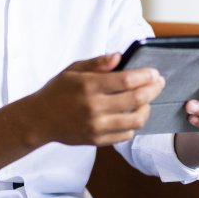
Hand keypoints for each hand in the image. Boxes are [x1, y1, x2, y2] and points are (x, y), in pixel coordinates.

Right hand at [19, 53, 164, 147]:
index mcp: (89, 86)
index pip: (127, 80)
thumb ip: (98, 63)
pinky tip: (133, 115)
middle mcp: (94, 107)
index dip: (145, 76)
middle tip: (159, 83)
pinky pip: (126, 135)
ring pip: (136, 120)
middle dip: (153, 90)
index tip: (155, 73)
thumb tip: (119, 56)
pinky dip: (134, 125)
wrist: (39, 119)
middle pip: (136, 100)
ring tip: (147, 101)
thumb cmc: (57, 91)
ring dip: (147, 109)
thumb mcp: (73, 70)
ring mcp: (96, 126)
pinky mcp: (97, 141)